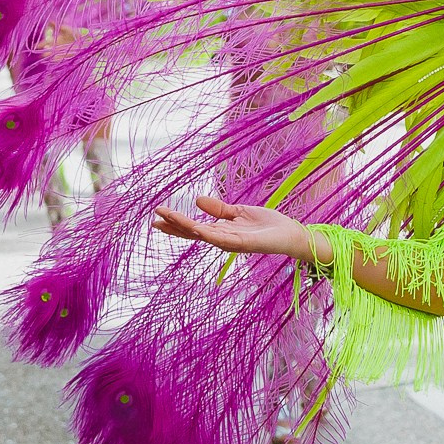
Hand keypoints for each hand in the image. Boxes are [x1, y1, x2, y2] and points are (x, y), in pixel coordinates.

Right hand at [153, 195, 321, 262]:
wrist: (289, 232)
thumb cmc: (266, 225)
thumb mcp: (238, 212)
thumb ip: (219, 208)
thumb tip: (197, 200)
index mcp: (221, 231)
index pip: (193, 227)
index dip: (175, 222)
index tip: (158, 215)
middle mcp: (222, 239)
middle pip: (192, 233)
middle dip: (173, 226)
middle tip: (153, 220)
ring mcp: (230, 242)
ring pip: (202, 234)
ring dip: (183, 227)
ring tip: (166, 218)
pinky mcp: (242, 243)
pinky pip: (221, 238)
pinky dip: (206, 233)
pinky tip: (194, 227)